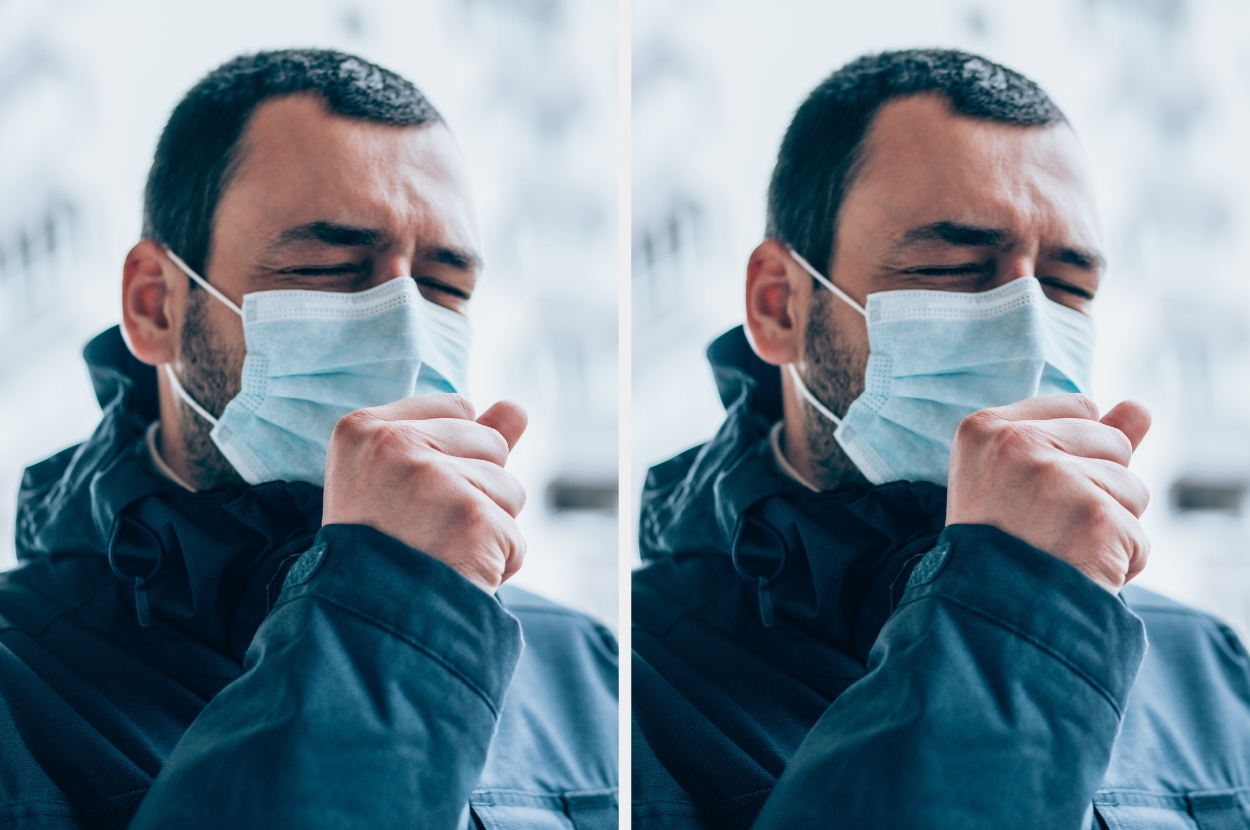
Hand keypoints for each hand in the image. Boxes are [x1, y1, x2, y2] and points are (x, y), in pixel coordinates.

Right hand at [322, 394, 527, 593]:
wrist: (360, 627)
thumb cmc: (379, 553)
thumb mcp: (399, 481)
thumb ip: (462, 437)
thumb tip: (518, 408)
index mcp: (362, 428)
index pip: (458, 407)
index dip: (454, 456)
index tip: (416, 496)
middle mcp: (394, 444)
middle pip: (492, 443)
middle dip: (477, 490)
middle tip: (425, 530)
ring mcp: (433, 479)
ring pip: (511, 490)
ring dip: (489, 529)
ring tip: (438, 554)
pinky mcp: (470, 518)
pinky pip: (515, 538)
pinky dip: (496, 566)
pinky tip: (454, 577)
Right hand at [946, 394, 1151, 593]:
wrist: (983, 616)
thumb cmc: (999, 546)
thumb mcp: (1016, 477)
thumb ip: (1081, 435)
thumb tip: (1141, 408)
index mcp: (985, 427)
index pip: (1080, 407)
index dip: (1075, 453)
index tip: (1038, 492)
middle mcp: (1016, 443)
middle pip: (1114, 443)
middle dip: (1099, 487)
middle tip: (1047, 525)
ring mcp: (1055, 477)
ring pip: (1133, 489)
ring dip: (1112, 527)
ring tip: (1060, 550)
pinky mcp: (1093, 516)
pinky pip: (1137, 537)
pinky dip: (1118, 564)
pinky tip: (1076, 572)